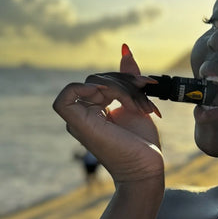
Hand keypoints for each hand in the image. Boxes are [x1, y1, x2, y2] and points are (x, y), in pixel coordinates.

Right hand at [53, 45, 164, 184]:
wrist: (146, 168)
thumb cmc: (142, 143)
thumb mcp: (136, 103)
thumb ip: (128, 78)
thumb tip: (125, 49)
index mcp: (93, 110)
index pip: (101, 79)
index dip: (123, 77)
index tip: (146, 85)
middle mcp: (82, 114)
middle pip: (99, 78)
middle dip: (127, 82)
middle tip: (149, 92)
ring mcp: (78, 120)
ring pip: (94, 82)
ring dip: (124, 88)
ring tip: (143, 107)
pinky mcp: (78, 124)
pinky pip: (68, 94)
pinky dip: (91, 88)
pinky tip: (114, 96)